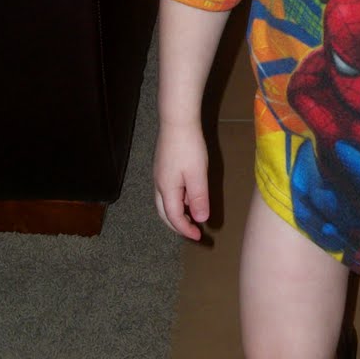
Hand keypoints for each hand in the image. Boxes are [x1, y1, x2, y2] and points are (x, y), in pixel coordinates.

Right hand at [153, 119, 210, 239]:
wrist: (176, 121)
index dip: (186, 230)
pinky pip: (167, 192)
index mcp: (167, 189)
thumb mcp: (198, 175)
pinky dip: (176, 201)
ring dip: (176, 213)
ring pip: (164, 202)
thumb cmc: (189, 147)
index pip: (174, 217)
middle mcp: (159, 185)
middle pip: (164, 213)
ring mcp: (159, 175)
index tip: (199, 237)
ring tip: (191, 217)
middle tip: (192, 232)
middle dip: (177, 225)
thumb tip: (200, 219)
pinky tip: (188, 196)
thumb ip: (198, 198)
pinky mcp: (162, 167)